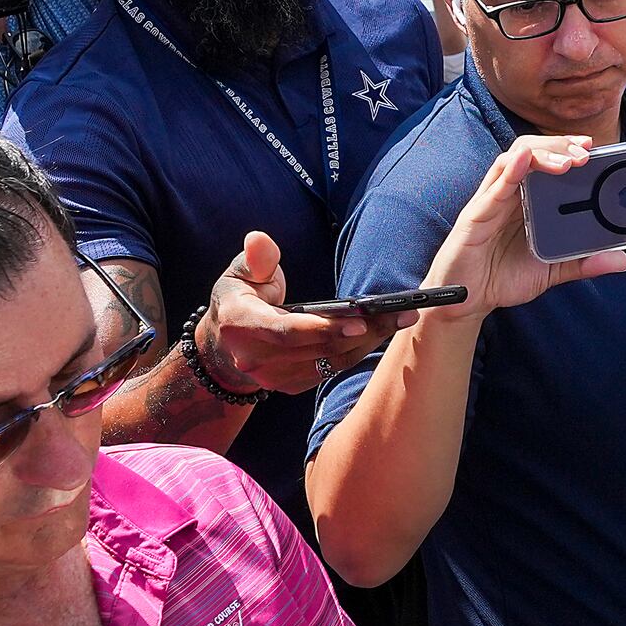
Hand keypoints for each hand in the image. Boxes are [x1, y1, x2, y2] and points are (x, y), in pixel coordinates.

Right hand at [204, 231, 412, 393]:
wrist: (225, 345)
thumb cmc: (239, 299)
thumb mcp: (240, 273)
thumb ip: (256, 259)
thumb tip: (258, 240)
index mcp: (241, 324)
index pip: (286, 331)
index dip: (322, 329)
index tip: (359, 321)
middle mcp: (255, 358)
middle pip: (318, 348)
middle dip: (363, 332)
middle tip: (400, 313)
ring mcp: (273, 377)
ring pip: (331, 362)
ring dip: (368, 342)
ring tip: (400, 319)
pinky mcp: (291, 385)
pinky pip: (331, 370)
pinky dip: (357, 352)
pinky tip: (380, 332)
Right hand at [427, 134, 625, 321]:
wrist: (467, 301)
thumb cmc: (503, 276)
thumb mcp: (551, 270)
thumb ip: (582, 262)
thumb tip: (622, 261)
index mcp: (526, 199)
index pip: (546, 160)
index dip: (567, 147)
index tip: (593, 145)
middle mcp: (509, 193)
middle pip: (532, 151)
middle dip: (559, 145)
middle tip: (586, 152)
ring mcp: (491, 201)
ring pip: (513, 159)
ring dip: (541, 154)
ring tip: (568, 161)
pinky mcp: (476, 215)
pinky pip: (493, 187)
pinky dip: (510, 170)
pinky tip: (523, 161)